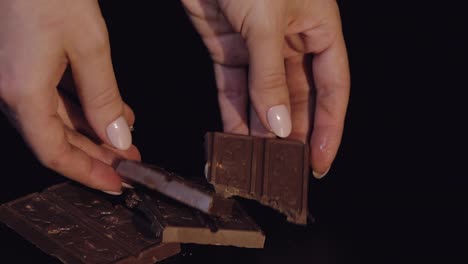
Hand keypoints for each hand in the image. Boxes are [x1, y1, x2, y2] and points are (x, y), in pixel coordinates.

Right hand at [0, 0, 138, 192]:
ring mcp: (12, 78)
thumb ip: (104, 97)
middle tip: (128, 162)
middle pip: (55, 140)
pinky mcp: (20, 65)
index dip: (87, 173)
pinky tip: (108, 110)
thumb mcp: (90, 45)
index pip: (55, 153)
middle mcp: (10, 90)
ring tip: (126, 137)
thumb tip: (119, 136)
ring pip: (55, 121)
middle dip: (96, 155)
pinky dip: (82, 109)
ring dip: (91, 132)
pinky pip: (51, 99)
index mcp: (22, 91)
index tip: (116, 183)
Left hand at [182, 0, 349, 177]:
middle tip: (286, 165)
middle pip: (298, 98)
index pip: (332, 88)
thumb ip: (272, 76)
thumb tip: (280, 122)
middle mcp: (292, 41)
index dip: (329, 126)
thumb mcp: (267, 22)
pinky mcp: (229, 49)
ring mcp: (259, 48)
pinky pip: (235, 89)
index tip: (321, 159)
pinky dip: (235, 113)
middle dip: (293, 133)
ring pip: (265, 98)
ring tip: (259, 159)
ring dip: (262, 129)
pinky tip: (236, 136)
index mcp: (319, 29)